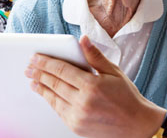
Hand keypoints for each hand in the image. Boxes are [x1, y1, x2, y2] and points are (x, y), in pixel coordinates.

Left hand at [25, 36, 165, 137]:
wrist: (137, 125)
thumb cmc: (127, 98)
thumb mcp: (114, 72)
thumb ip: (95, 56)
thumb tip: (83, 40)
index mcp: (93, 85)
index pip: (62, 70)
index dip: (46, 62)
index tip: (36, 57)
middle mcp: (83, 102)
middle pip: (54, 83)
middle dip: (39, 73)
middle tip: (29, 67)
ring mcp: (78, 116)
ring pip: (53, 98)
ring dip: (41, 87)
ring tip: (33, 80)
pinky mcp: (76, 126)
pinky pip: (58, 111)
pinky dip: (50, 100)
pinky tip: (46, 93)